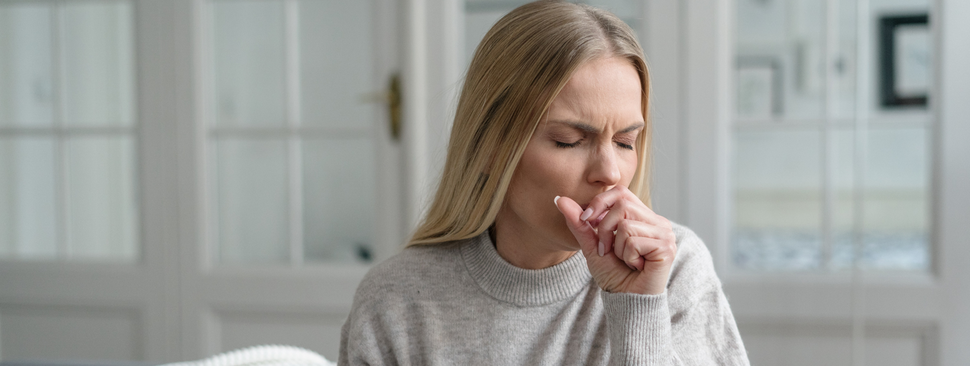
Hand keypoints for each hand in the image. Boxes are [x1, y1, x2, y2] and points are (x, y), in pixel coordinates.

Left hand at [555, 186, 676, 294]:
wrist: (627, 302)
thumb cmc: (614, 275)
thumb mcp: (592, 246)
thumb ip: (579, 223)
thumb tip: (559, 198)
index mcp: (643, 216)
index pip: (620, 192)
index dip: (600, 203)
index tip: (587, 221)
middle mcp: (658, 221)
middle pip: (622, 204)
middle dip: (605, 229)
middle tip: (607, 250)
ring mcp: (665, 233)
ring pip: (626, 224)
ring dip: (617, 247)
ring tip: (626, 260)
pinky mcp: (666, 247)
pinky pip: (633, 241)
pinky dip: (627, 256)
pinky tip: (636, 266)